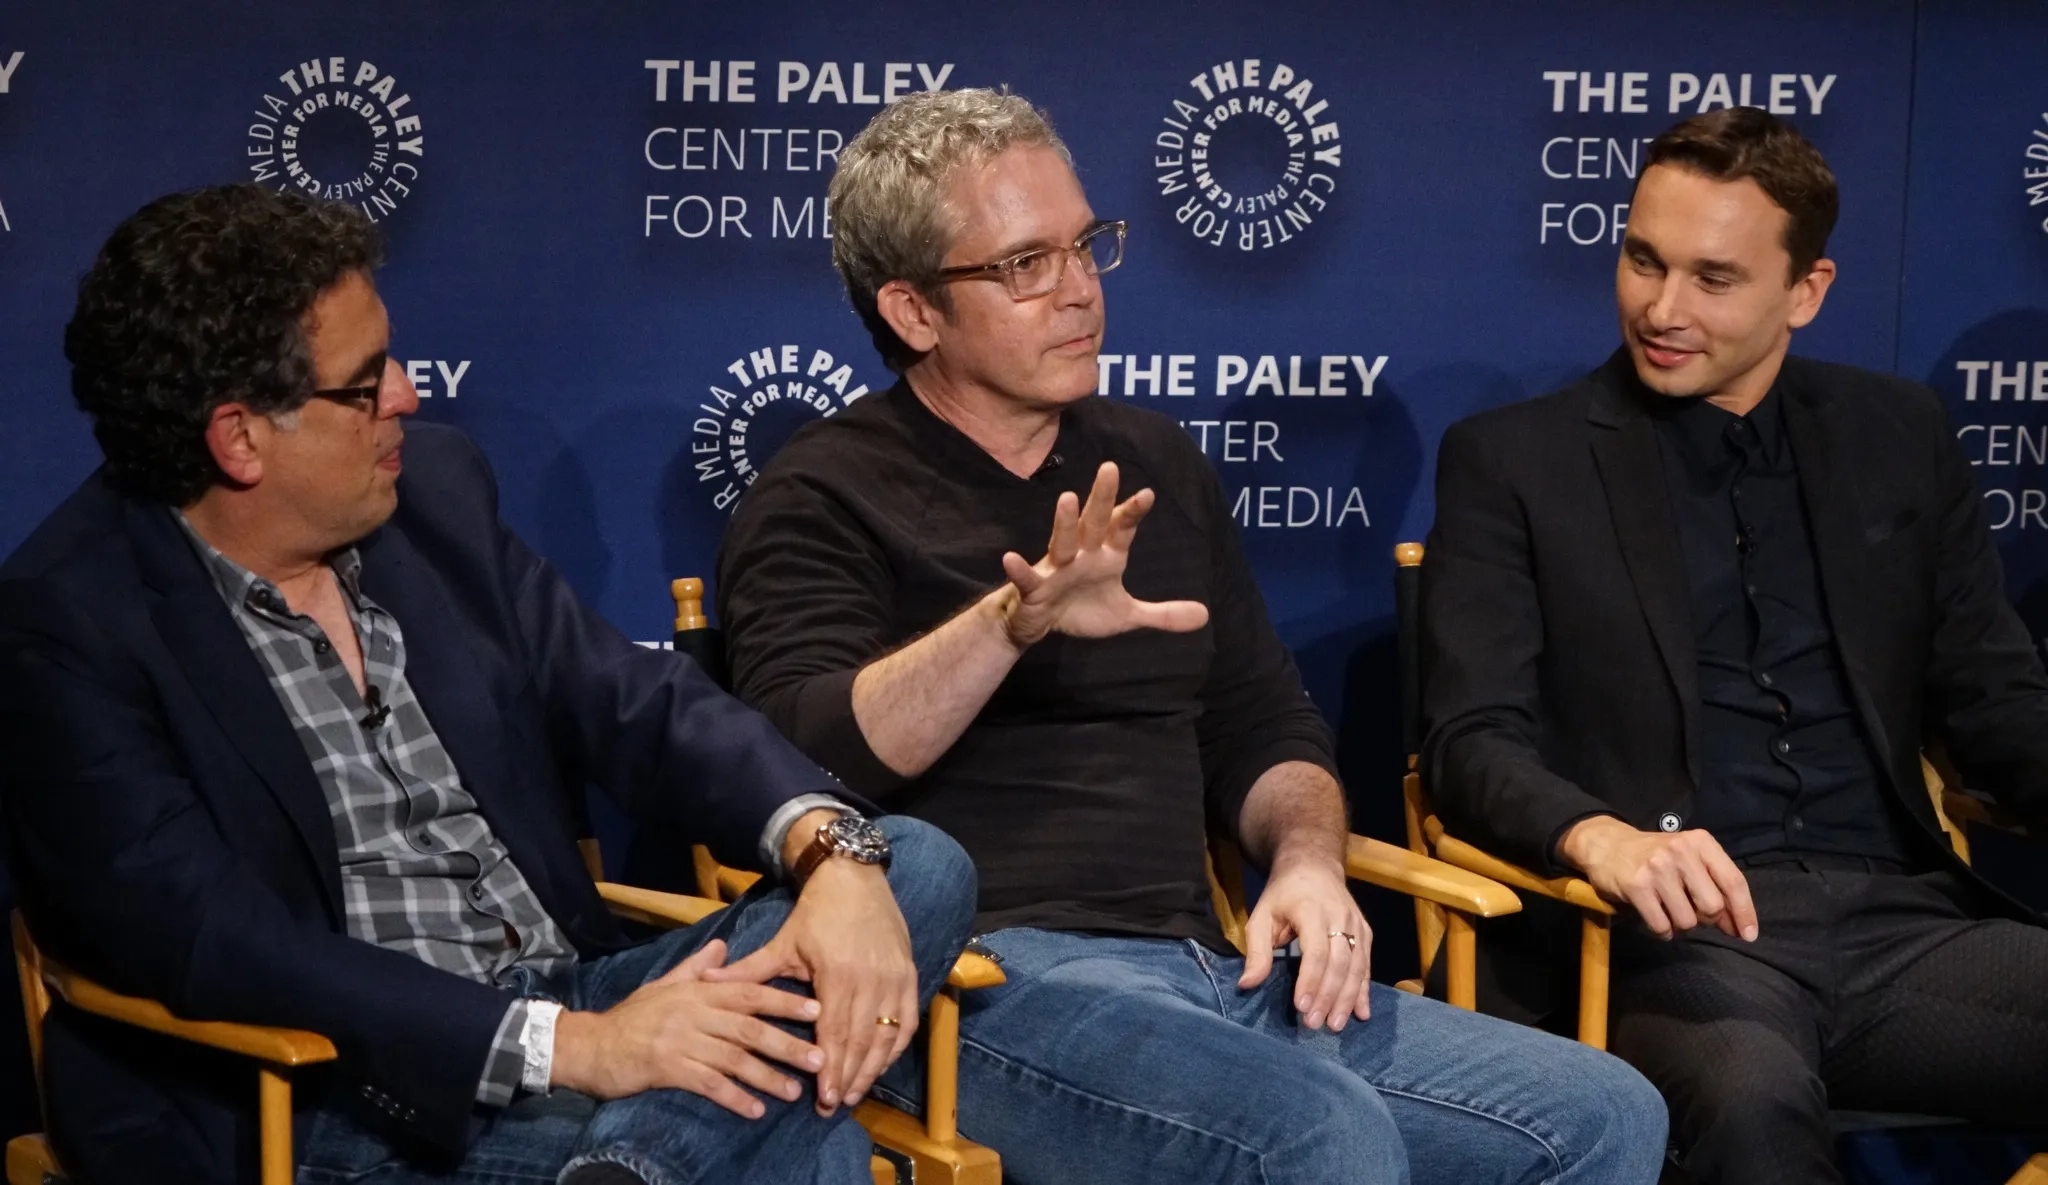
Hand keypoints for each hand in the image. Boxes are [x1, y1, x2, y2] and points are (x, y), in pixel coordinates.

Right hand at [549, 938, 825, 1117]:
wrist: (590, 1045)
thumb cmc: (632, 1017)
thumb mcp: (665, 985)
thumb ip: (697, 968)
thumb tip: (723, 945)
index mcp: (698, 991)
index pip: (749, 992)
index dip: (784, 1002)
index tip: (817, 1010)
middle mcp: (694, 1012)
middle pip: (750, 1028)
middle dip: (788, 1043)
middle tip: (819, 1058)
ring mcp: (681, 1041)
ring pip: (734, 1059)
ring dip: (768, 1076)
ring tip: (794, 1091)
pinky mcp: (667, 1069)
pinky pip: (708, 1084)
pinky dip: (734, 1098)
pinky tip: (755, 1110)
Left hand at [706, 859, 915, 1114]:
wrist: (854, 878)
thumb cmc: (816, 912)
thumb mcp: (783, 942)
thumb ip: (750, 971)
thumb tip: (707, 985)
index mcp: (838, 975)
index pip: (835, 1033)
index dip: (831, 1069)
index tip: (824, 1100)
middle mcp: (871, 981)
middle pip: (861, 1041)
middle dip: (850, 1078)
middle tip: (837, 1106)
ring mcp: (894, 978)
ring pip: (887, 1035)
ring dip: (873, 1068)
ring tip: (856, 1094)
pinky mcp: (909, 974)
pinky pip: (908, 1020)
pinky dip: (896, 1046)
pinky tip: (882, 1064)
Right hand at [995, 461, 1208, 647]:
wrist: (1039, 624)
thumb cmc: (1082, 609)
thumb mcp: (1127, 615)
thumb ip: (1163, 614)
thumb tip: (1205, 616)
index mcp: (1106, 556)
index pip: (1122, 529)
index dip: (1133, 512)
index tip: (1148, 494)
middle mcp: (1081, 554)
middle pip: (1093, 522)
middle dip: (1101, 498)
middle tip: (1110, 468)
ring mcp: (1056, 569)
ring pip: (1060, 542)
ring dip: (1064, 522)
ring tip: (1068, 498)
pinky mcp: (1034, 588)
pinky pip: (1027, 578)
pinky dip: (1019, 570)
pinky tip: (1010, 559)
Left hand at [1236, 856, 1371, 1030]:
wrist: (1314, 866)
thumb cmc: (1283, 894)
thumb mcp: (1261, 915)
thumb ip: (1257, 950)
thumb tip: (1247, 985)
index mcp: (1312, 910)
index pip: (1316, 952)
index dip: (1310, 981)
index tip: (1301, 1007)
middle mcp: (1340, 917)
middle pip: (1339, 963)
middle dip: (1328, 997)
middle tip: (1314, 1024)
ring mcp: (1357, 925)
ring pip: (1357, 967)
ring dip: (1347, 999)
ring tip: (1335, 1025)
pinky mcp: (1366, 932)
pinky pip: (1367, 965)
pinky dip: (1364, 991)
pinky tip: (1361, 1013)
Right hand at [1560, 816, 1758, 941]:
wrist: (1607, 845)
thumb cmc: (1656, 856)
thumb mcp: (1689, 859)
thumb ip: (1715, 886)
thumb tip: (1738, 927)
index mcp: (1701, 842)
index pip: (1734, 882)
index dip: (1745, 912)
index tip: (1748, 935)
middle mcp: (1681, 852)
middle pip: (1712, 906)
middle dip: (1706, 918)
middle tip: (1692, 911)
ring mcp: (1657, 868)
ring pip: (1687, 920)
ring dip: (1681, 925)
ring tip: (1669, 910)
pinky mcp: (1637, 886)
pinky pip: (1662, 926)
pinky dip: (1663, 931)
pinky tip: (1656, 917)